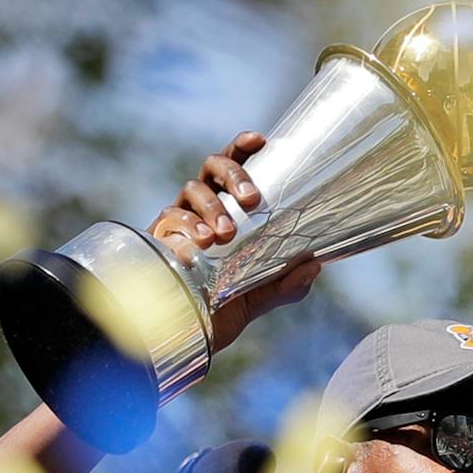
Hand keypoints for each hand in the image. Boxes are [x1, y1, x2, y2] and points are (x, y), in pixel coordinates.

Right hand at [148, 131, 320, 351]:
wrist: (184, 333)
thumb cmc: (220, 306)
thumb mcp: (259, 296)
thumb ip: (286, 284)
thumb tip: (315, 265)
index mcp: (226, 208)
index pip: (232, 167)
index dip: (243, 147)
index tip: (260, 139)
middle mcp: (200, 206)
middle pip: (212, 166)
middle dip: (233, 175)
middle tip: (251, 200)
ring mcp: (177, 219)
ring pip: (191, 189)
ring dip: (212, 206)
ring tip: (224, 234)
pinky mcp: (157, 238)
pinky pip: (169, 218)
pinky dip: (186, 225)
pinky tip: (199, 242)